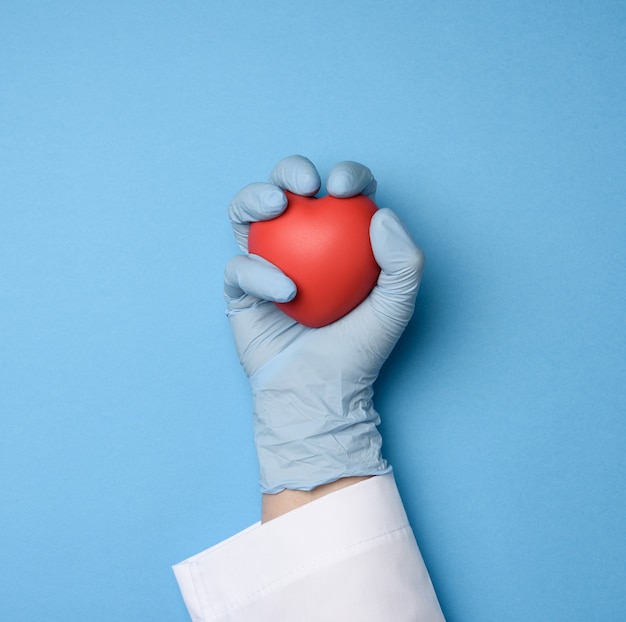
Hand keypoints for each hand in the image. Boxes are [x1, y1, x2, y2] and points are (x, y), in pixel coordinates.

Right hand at [225, 156, 423, 493]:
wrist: (319, 392)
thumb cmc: (359, 349)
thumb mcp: (396, 307)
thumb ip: (403, 261)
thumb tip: (381, 213)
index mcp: (336, 240)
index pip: (340, 195)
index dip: (345, 176)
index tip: (346, 189)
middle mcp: (298, 245)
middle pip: (285, 190)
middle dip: (289, 170)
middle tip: (304, 184)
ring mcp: (265, 263)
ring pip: (247, 215)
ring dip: (254, 198)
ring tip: (274, 206)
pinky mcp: (239, 289)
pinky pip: (238, 267)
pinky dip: (258, 273)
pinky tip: (284, 291)